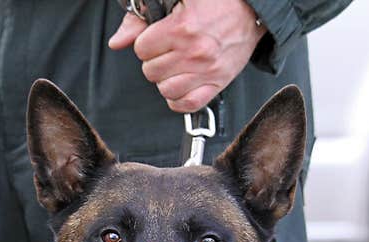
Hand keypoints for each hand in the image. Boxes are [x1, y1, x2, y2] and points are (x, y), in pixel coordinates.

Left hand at [108, 0, 266, 112]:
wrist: (251, 10)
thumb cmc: (216, 2)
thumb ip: (140, 19)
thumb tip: (117, 42)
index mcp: (182, 28)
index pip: (142, 49)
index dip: (146, 43)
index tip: (157, 38)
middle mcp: (195, 52)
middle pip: (151, 72)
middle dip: (155, 61)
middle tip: (168, 51)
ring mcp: (207, 71)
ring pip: (166, 90)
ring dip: (165, 81)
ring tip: (175, 67)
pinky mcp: (218, 83)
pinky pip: (188, 104)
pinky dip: (178, 100)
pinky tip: (180, 86)